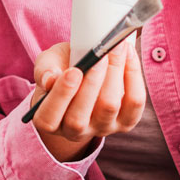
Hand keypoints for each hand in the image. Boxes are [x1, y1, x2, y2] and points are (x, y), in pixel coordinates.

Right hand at [29, 40, 145, 161]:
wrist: (85, 71)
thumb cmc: (62, 68)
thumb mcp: (48, 63)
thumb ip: (45, 69)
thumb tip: (51, 79)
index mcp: (48, 120)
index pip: (49, 119)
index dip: (61, 96)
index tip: (73, 70)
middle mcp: (74, 131)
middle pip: (79, 119)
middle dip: (92, 83)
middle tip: (101, 55)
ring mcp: (101, 128)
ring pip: (109, 107)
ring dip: (115, 74)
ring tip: (117, 48)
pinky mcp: (125, 121)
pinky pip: (134, 103)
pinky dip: (133, 76)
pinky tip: (129, 55)